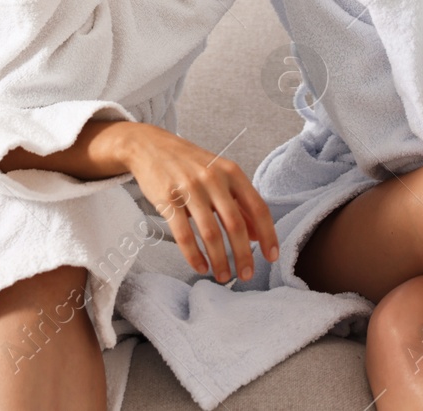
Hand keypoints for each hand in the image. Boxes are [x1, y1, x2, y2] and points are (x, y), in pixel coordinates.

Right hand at [117, 123, 278, 283]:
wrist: (150, 146)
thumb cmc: (190, 163)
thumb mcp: (220, 175)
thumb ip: (239, 202)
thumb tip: (257, 235)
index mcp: (231, 172)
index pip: (258, 207)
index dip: (268, 235)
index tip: (271, 257)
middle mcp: (213, 179)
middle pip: (235, 224)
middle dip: (244, 255)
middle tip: (246, 275)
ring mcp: (189, 188)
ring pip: (210, 233)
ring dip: (220, 260)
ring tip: (223, 276)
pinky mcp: (167, 199)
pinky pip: (183, 234)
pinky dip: (194, 256)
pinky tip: (201, 267)